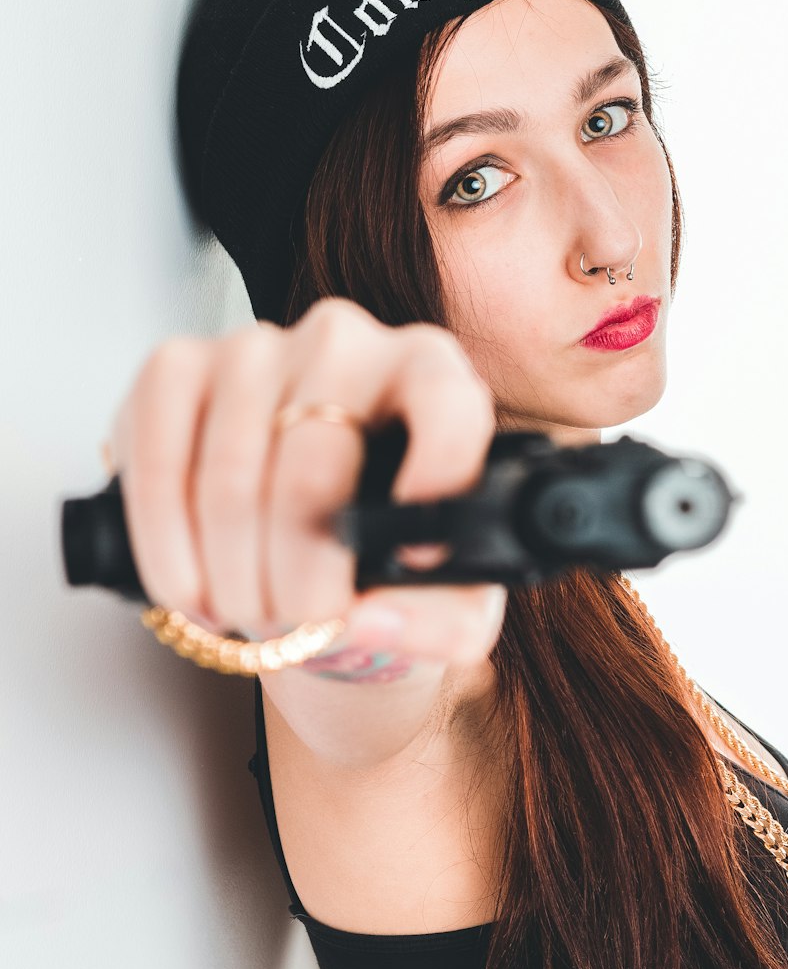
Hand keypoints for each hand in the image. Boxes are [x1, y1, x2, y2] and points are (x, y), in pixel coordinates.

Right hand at [104, 297, 506, 666]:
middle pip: (313, 473)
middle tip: (302, 625)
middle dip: (300, 580)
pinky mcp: (175, 367)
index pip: (447, 407)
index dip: (433, 484)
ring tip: (251, 615)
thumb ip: (444, 622)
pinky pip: (158, 467)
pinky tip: (192, 590)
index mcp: (432, 375)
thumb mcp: (447, 598)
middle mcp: (346, 342)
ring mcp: (254, 348)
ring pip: (230, 480)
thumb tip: (371, 619)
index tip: (416, 558)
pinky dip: (168, 550)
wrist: (295, 526)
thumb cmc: (381, 549)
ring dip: (233, 578)